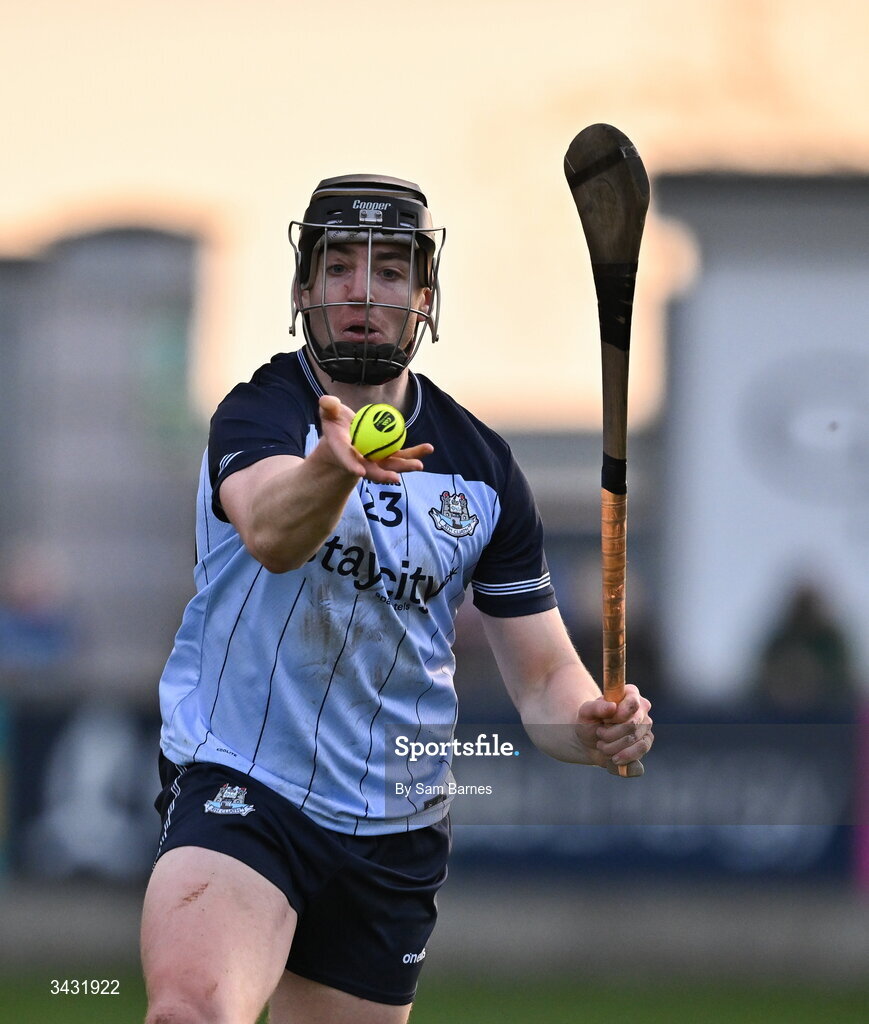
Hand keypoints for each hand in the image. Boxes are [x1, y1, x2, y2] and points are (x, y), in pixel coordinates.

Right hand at [318, 395, 432, 483]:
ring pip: (391, 465)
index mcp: (344, 452)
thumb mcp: (328, 412)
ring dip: (406, 465)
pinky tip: (428, 448)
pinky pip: (402, 455)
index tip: (359, 472)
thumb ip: (328, 407)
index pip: (347, 460)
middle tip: (395, 478)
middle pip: (373, 470)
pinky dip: (414, 453)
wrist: (344, 434)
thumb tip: (328, 401)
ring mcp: (376, 459)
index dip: (352, 465)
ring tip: (420, 465)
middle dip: (383, 476)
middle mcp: (361, 460)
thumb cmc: (335, 421)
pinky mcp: (387, 455)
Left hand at [575, 684, 653, 776]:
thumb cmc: (588, 722)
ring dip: (614, 747)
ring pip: (635, 740)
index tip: (603, 721)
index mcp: (630, 693)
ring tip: (602, 746)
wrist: (589, 741)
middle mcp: (642, 708)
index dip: (617, 716)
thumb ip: (596, 707)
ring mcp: (646, 726)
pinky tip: (613, 757)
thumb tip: (612, 707)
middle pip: (632, 725)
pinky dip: (623, 756)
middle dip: (610, 734)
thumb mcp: (586, 712)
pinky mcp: (646, 743)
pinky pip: (640, 751)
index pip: (632, 704)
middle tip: (599, 733)